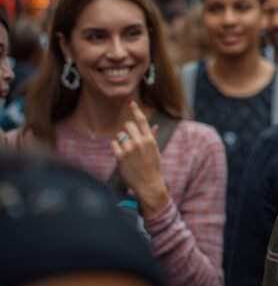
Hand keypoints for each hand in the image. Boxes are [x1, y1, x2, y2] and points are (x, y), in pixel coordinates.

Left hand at [111, 101, 169, 217]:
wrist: (148, 184)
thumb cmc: (152, 167)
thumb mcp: (155, 151)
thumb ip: (152, 137)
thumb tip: (154, 126)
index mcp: (150, 139)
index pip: (142, 120)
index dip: (135, 109)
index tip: (130, 102)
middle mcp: (140, 142)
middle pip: (127, 125)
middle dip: (126, 130)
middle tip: (128, 140)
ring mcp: (130, 149)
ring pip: (119, 135)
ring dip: (121, 140)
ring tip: (127, 151)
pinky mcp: (120, 156)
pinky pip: (114, 144)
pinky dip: (116, 147)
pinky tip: (121, 155)